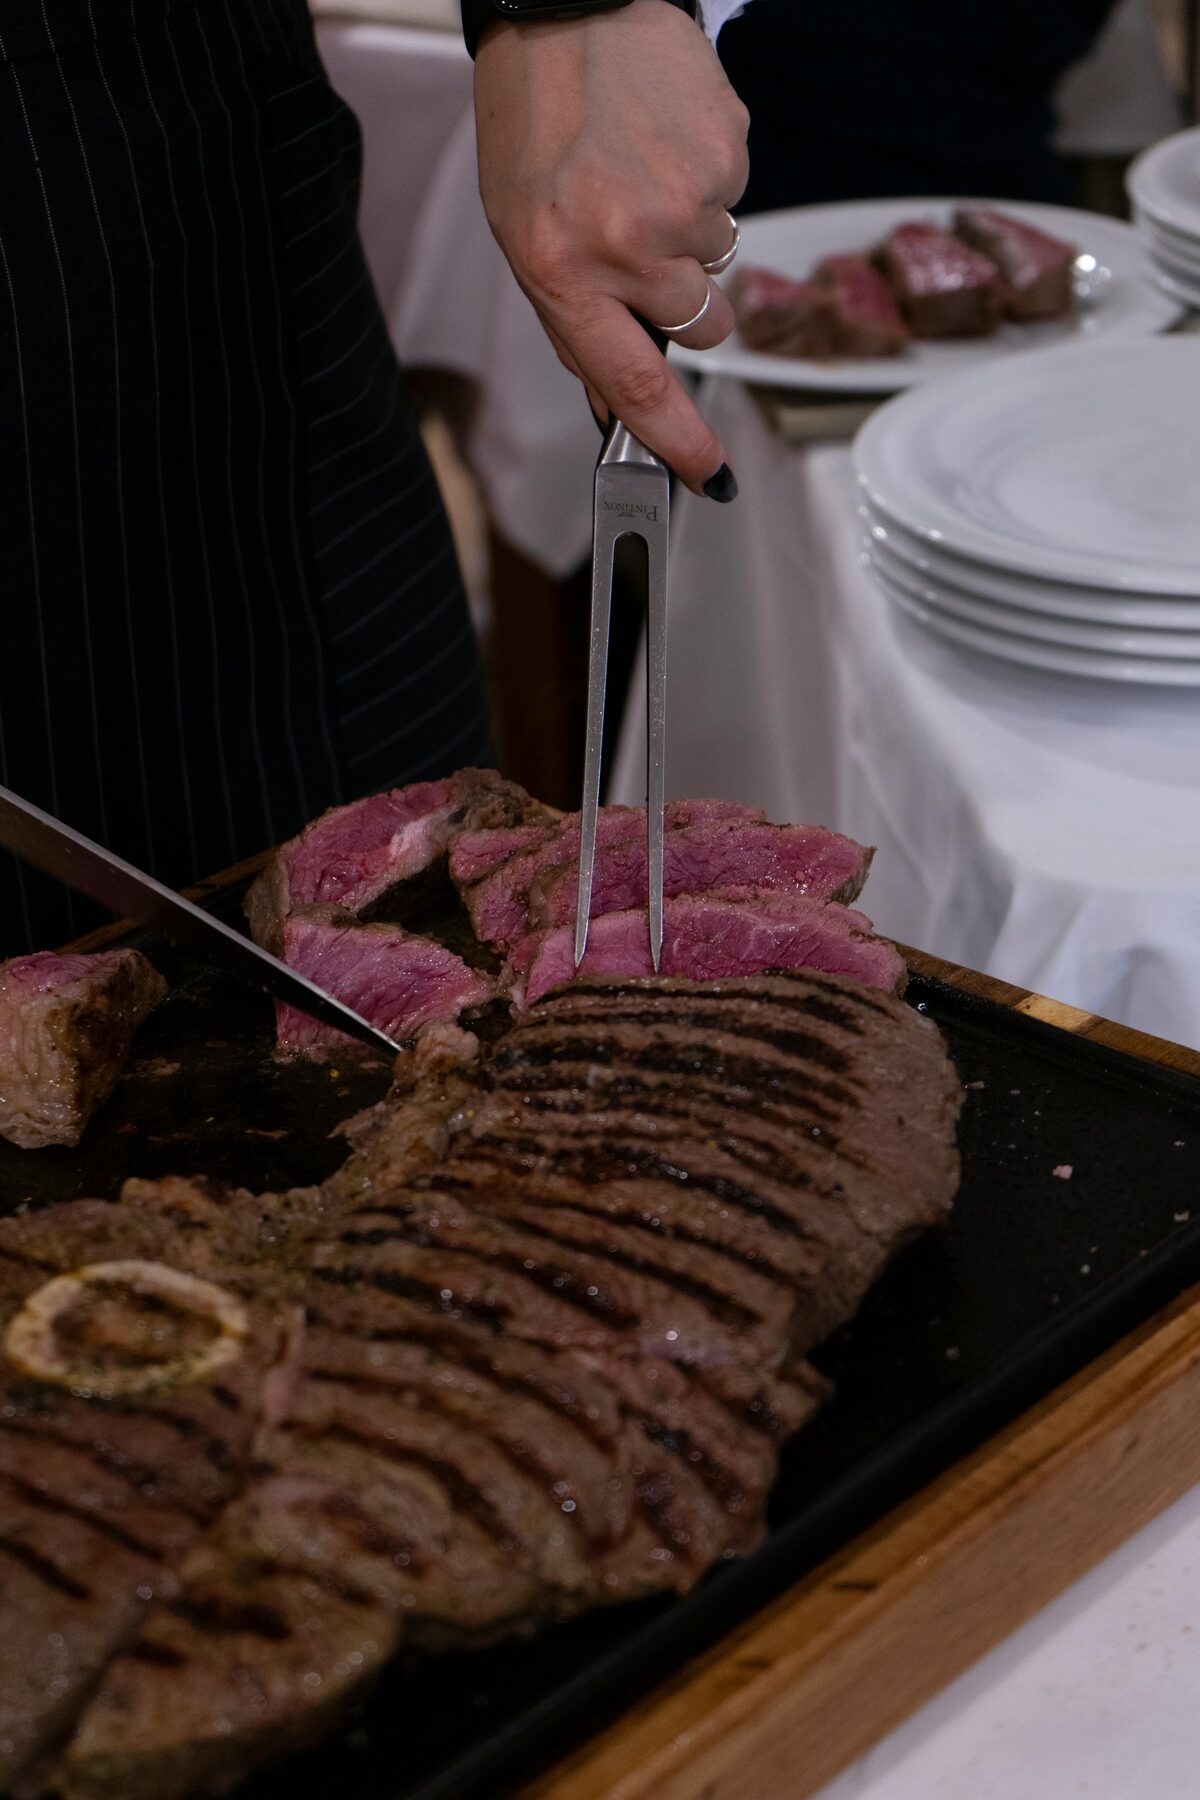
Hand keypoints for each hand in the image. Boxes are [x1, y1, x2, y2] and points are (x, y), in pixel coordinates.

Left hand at [474, 0, 747, 497]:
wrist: (567, 11)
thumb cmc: (535, 125)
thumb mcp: (525, 236)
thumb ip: (574, 324)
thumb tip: (613, 401)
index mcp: (564, 272)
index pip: (636, 383)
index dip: (678, 441)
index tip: (708, 474)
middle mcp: (626, 244)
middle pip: (703, 329)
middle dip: (686, 305)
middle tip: (646, 246)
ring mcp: (683, 199)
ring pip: (721, 264)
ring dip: (692, 234)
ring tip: (643, 172)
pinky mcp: (727, 154)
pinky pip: (735, 200)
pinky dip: (707, 181)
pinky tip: (665, 140)